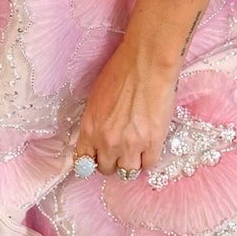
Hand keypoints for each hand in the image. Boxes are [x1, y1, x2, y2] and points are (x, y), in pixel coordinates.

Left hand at [73, 38, 179, 177]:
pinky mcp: (153, 142)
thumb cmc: (120, 72)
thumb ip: (95, 123)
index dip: (92, 162)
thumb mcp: (96, 99)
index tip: (99, 158)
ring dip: (131, 162)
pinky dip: (149, 158)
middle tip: (121, 150)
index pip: (83, 162)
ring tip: (137, 149)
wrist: (146, 63)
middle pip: (106, 169)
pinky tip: (150, 145)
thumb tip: (99, 138)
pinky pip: (149, 165)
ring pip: (127, 172)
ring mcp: (131, 145)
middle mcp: (107, 142)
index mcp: (89, 129)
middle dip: (113, 161)